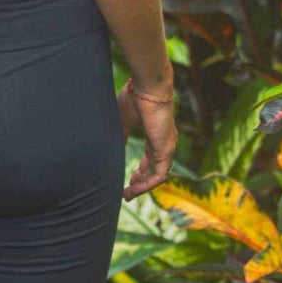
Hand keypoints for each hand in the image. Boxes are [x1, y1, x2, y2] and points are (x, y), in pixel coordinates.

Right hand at [118, 78, 176, 199]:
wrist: (147, 88)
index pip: (150, 161)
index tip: (128, 182)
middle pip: (153, 171)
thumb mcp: (123, 121)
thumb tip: (114, 147)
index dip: (139, 173)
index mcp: (155, 136)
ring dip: (142, 187)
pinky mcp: (167, 150)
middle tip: (126, 193)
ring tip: (128, 195)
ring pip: (157, 176)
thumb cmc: (135, 98)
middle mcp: (164, 143)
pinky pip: (159, 175)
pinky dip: (147, 184)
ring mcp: (167, 147)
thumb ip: (121, 136)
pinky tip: (134, 189)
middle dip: (140, 184)